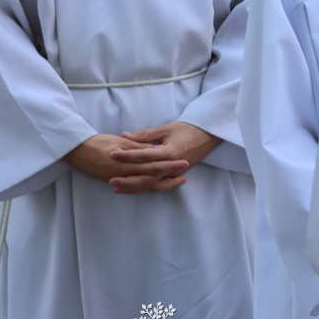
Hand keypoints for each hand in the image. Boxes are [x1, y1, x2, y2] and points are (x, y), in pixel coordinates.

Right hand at [65, 133, 189, 190]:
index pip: (155, 166)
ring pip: (143, 186)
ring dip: (160, 185)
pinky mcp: (113, 181)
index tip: (184, 163)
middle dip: (169, 178)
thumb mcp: (122, 141)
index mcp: (129, 163)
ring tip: (174, 183)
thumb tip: (156, 152)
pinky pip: (132, 188)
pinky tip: (152, 187)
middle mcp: (125, 174)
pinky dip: (144, 188)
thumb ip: (139, 147)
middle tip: (185, 177)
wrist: (76, 150)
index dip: (170, 166)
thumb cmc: (98, 142)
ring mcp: (119, 179)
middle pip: (152, 179)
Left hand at [107, 122, 221, 193]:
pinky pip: (158, 185)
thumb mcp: (166, 129)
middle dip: (128, 179)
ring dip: (134, 187)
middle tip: (110, 179)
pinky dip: (143, 188)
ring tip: (116, 187)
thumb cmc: (187, 129)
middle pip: (147, 177)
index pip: (144, 156)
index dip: (127, 155)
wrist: (207, 136)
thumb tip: (125, 135)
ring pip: (152, 185)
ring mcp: (175, 173)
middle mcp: (172, 166)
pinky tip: (131, 189)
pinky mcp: (175, 176)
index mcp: (170, 152)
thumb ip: (145, 135)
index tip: (112, 154)